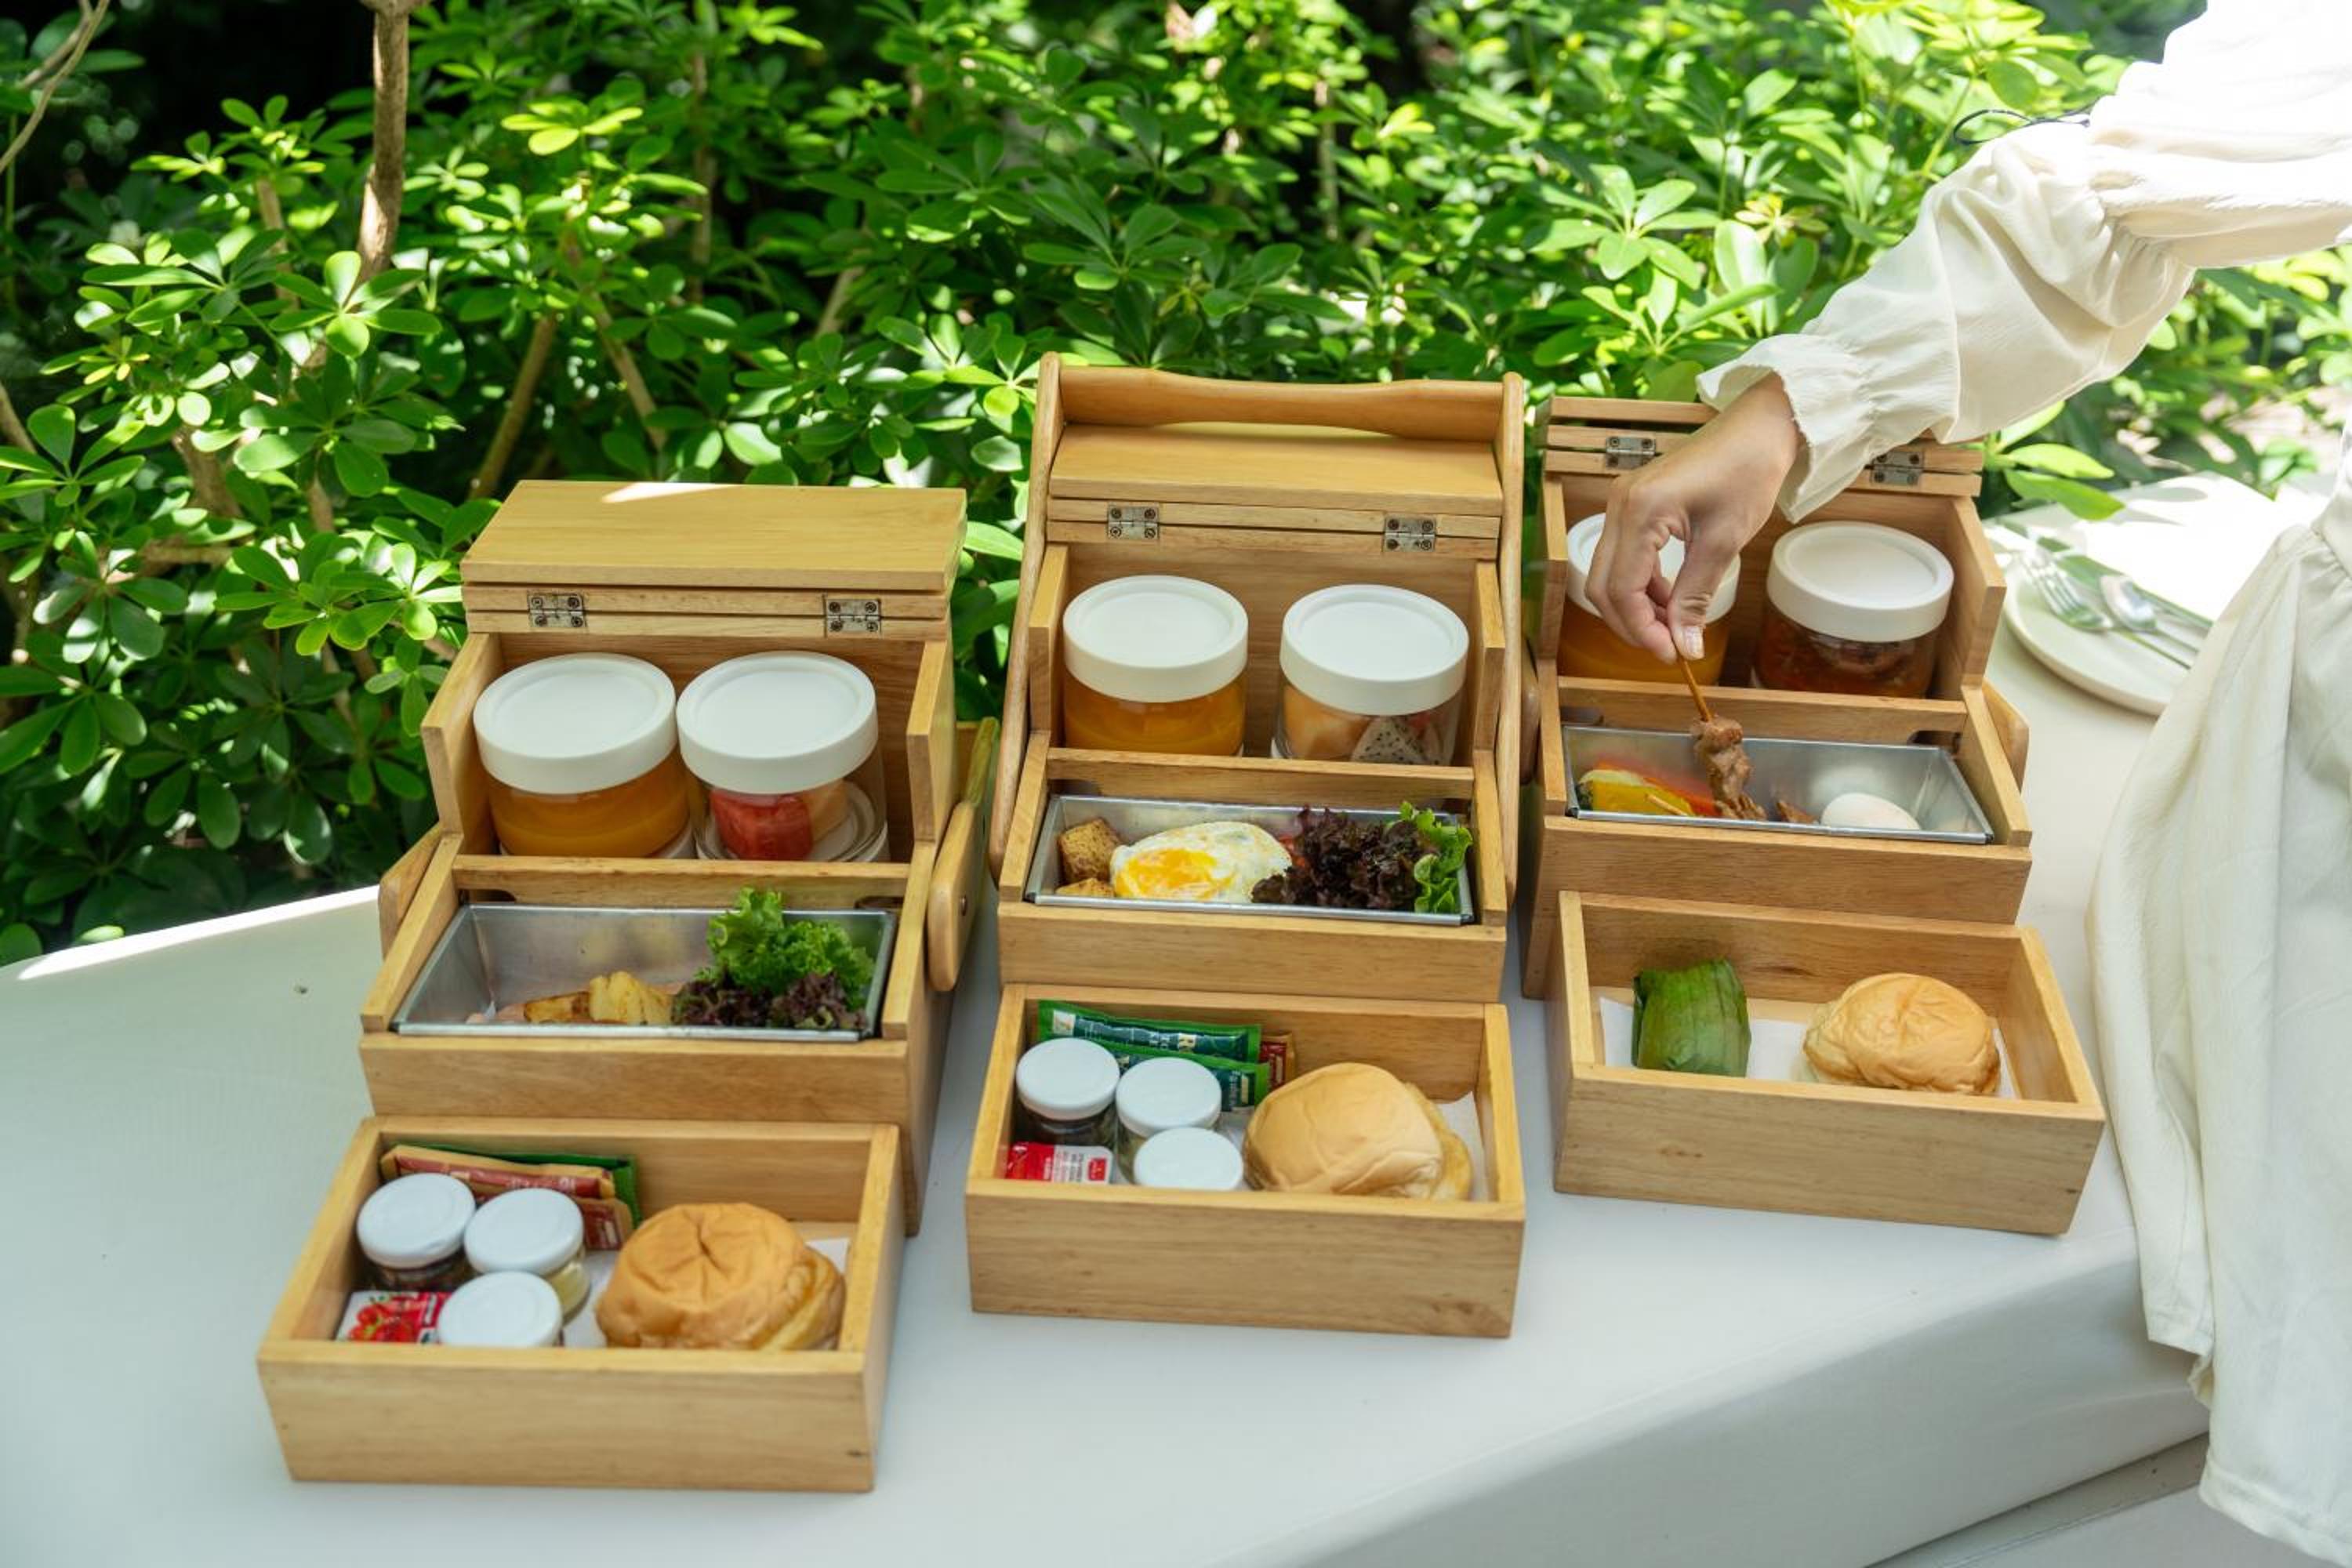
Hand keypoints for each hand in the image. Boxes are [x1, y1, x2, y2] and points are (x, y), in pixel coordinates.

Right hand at [1590, 376, 1802, 662]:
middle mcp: (1619, 506)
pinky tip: (1670, 598)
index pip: (1621, 589)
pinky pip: (1623, 557)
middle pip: (1603, 586)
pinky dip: (1641, 585)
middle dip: (1632, 624)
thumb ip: (1696, 597)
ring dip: (1636, 606)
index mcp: (1639, 511)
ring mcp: (1622, 504)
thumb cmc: (1747, 472)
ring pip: (1609, 574)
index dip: (1641, 630)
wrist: (1758, 428)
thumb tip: (1685, 646)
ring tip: (1673, 625)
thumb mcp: (1724, 542)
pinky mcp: (1633, 505)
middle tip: (1669, 648)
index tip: (1671, 655)